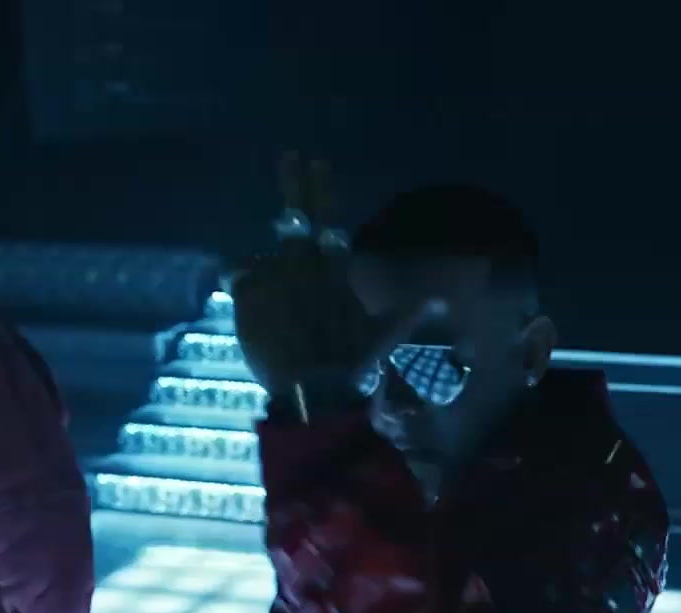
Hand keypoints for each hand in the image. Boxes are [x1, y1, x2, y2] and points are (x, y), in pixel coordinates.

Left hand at [234, 152, 440, 406]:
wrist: (315, 389)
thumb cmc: (352, 366)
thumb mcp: (382, 336)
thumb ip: (408, 315)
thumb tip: (442, 301)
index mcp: (335, 272)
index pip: (328, 220)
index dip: (320, 188)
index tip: (315, 161)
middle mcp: (304, 265)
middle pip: (295, 216)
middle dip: (293, 183)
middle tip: (289, 155)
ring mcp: (273, 276)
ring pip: (262, 257)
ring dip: (263, 271)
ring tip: (266, 300)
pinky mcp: (248, 294)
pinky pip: (237, 277)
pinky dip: (241, 286)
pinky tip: (244, 298)